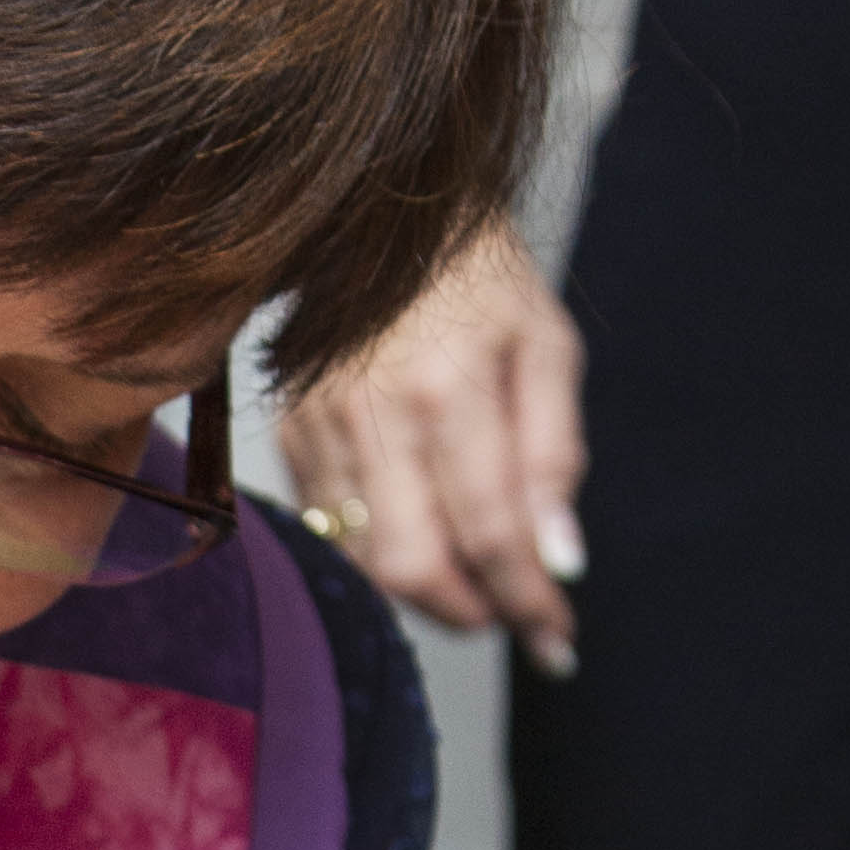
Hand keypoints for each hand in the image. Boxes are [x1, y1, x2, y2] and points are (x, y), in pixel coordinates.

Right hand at [274, 220, 585, 667]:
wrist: (379, 214)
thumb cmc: (479, 278)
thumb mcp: (547, 347)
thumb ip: (554, 455)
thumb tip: (558, 559)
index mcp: (449, 388)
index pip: (491, 532)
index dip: (527, 599)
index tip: (556, 635)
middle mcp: (373, 416)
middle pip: (414, 568)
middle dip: (467, 610)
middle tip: (508, 611)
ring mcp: (320, 428)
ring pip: (366, 562)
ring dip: (425, 589)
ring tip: (470, 574)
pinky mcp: (290, 435)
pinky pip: (333, 529)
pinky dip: (380, 550)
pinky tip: (418, 527)